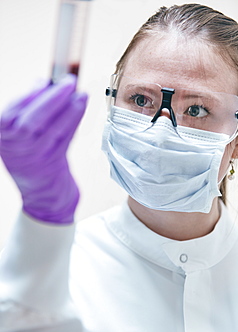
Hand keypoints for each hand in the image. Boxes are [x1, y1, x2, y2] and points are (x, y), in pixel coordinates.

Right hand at [0, 74, 87, 223]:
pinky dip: (74, 120)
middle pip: (31, 120)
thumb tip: (44, 83)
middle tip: (68, 81)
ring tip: (79, 93)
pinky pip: (65, 138)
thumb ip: (28, 113)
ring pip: (52, 129)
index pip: (10, 114)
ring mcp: (34, 158)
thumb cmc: (32, 159)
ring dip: (68, 108)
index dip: (28, 96)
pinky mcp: (53, 164)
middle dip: (52, 98)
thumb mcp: (20, 138)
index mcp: (3, 138)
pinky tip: (81, 106)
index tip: (43, 81)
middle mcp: (15, 149)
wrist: (43, 195)